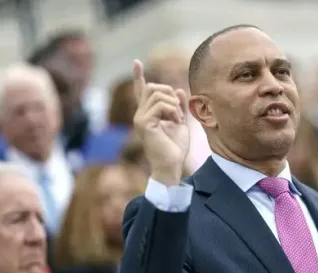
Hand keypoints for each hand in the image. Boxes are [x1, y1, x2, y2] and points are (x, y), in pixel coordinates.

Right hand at [132, 59, 189, 185]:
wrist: (171, 165)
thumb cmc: (175, 149)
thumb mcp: (181, 124)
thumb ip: (179, 107)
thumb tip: (179, 90)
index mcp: (148, 114)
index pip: (141, 91)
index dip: (138, 76)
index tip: (136, 62)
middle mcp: (140, 114)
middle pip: (153, 87)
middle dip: (170, 93)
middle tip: (178, 111)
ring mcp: (140, 118)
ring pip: (156, 93)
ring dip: (173, 103)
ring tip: (177, 118)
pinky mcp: (143, 123)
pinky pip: (159, 105)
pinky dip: (172, 110)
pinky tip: (175, 121)